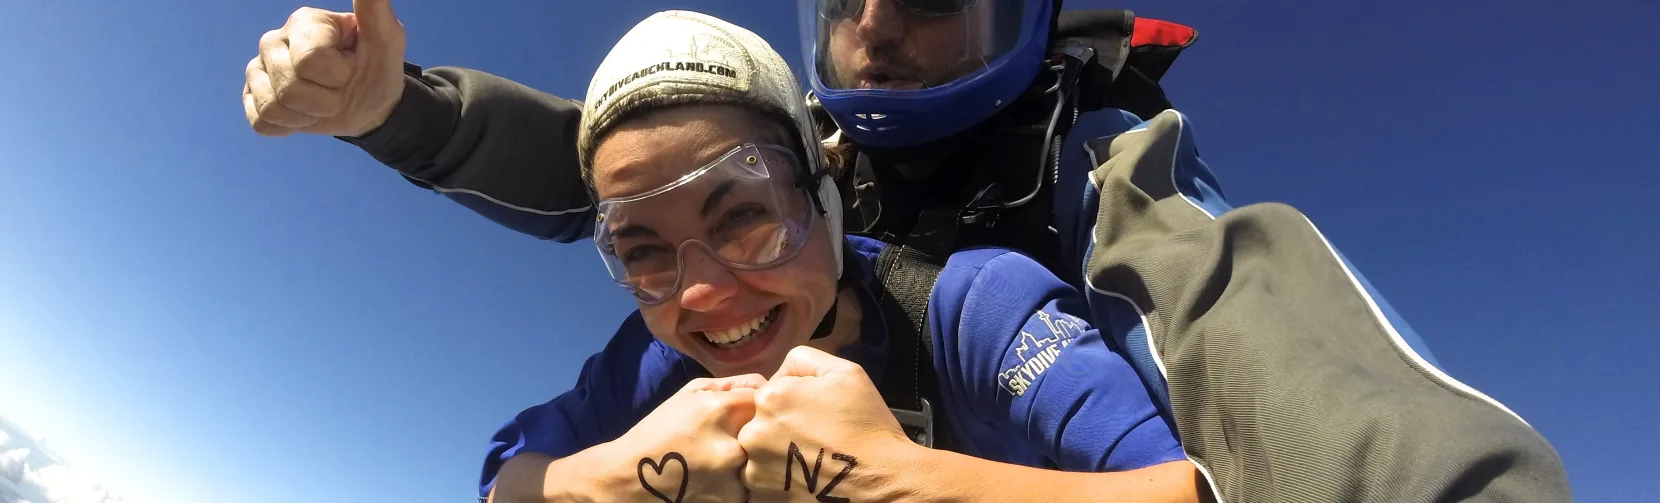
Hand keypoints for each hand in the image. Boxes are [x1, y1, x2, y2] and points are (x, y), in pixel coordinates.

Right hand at [243, 0, 406, 136]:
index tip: (351, 67)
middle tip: (339, 90)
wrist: (368, 105)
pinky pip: (261, 122)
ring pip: (274, 107)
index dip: (338, 76)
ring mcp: (258, 68)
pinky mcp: (252, 96)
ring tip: (322, 103)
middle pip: (289, 89)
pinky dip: (289, 128)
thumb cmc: (376, 68)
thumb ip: (374, 7)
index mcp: (304, 21)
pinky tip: (303, 114)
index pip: (310, 61)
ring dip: (308, 116)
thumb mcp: (387, 38)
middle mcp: (273, 40)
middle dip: (325, 101)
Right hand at [605, 374, 766, 502]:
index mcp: (722, 409)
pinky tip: (721, 475)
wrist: (630, 476)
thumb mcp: (689, 394)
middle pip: (769, 430)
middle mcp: (733, 442)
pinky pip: (753, 483)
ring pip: (764, 459)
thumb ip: (731, 384)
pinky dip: (743, 479)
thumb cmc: (660, 430)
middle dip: (760, 430)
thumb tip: (767, 383)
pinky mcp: (733, 499)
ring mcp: (735, 475)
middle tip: (740, 434)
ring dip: (754, 457)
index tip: (750, 410)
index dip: (760, 403)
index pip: (766, 398)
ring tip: (726, 455)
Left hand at [739, 346, 916, 502]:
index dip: (797, 399)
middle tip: (816, 435)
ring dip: (778, 449)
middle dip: (783, 423)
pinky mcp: (762, 492)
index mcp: (771, 397)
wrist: (880, 479)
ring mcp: (755, 466)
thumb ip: (804, 360)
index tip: (819, 413)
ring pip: (760, 448)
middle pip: (762, 419)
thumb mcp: (845, 371)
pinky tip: (804, 473)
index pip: (773, 390)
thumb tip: (781, 374)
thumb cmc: (865, 424)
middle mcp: (754, 431)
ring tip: (811, 457)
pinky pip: (763, 474)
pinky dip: (778, 474)